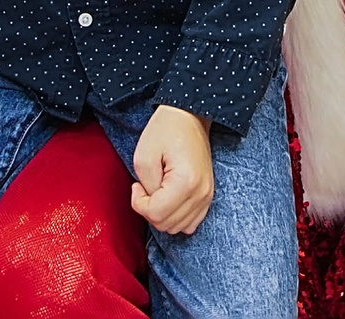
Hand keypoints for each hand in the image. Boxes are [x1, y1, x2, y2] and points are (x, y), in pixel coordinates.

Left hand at [130, 104, 214, 235]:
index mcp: (186, 182)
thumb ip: (145, 187)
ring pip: (177, 228)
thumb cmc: (165, 130)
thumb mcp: (143, 156)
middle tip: (145, 187)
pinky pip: (190, 223)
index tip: (136, 185)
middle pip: (166, 225)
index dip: (138, 203)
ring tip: (157, 191)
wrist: (189, 116)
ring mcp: (207, 196)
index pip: (156, 214)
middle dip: (149, 209)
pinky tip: (168, 200)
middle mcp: (201, 194)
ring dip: (162, 214)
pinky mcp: (208, 196)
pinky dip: (176, 217)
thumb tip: (151, 204)